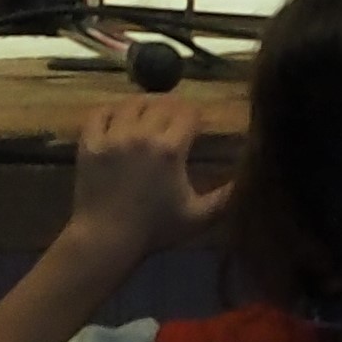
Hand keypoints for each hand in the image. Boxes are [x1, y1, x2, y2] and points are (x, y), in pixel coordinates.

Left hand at [65, 93, 228, 263]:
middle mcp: (142, 135)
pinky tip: (118, 120)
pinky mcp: (90, 143)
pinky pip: (100, 112)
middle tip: (173, 122)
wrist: (106, 239)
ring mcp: (113, 136)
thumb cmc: (154, 229)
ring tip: (147, 117)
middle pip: (162, 103)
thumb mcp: (198, 217)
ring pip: (132, 103)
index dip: (195, 116)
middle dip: (171, 110)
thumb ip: (226, 197)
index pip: (188, 112)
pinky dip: (111, 111)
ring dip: (144, 106)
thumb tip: (251, 178)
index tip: (195, 125)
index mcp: (170, 149)